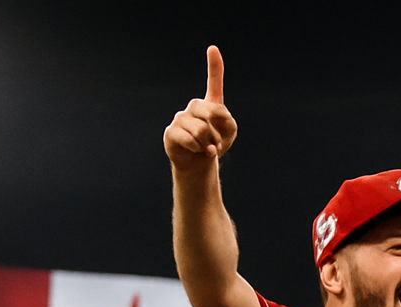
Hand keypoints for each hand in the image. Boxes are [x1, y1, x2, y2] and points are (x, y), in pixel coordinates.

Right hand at [163, 46, 237, 172]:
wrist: (199, 163)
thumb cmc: (215, 145)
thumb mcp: (229, 133)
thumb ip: (227, 121)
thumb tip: (207, 124)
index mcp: (210, 105)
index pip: (214, 82)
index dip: (214, 66)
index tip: (213, 48)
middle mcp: (194, 107)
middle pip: (211, 112)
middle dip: (218, 132)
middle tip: (215, 142)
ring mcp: (180, 118)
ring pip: (201, 130)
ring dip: (208, 144)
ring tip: (205, 148)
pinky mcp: (171, 132)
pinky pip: (190, 139)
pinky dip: (198, 149)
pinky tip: (197, 151)